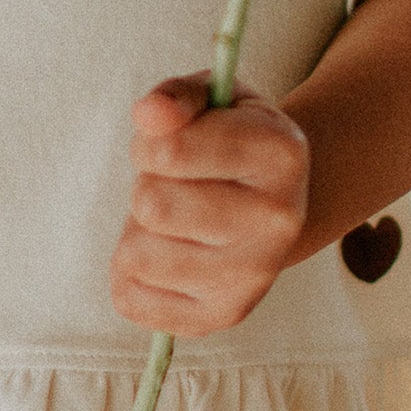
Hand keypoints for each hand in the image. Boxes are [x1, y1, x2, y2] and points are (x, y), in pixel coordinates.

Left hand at [110, 76, 310, 336]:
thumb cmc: (230, 139)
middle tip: (172, 185)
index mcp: (280, 154)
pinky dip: (130, 275)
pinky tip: (166, 254)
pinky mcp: (224, 315)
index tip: (167, 145)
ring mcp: (254, 276)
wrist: (274, 202)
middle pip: (151, 205)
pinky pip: (131, 299)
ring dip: (138, 232)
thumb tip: (149, 114)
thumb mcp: (213, 98)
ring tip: (173, 220)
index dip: (150, 143)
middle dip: (145, 187)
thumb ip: (176, 96)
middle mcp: (278, 221)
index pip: (169, 152)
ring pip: (136, 255)